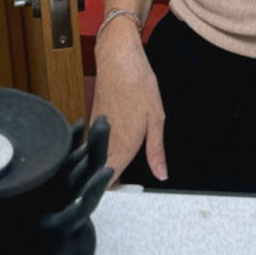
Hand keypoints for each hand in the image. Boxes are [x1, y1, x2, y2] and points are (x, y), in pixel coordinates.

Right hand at [90, 20, 166, 185]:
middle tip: (126, 186)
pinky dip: (102, 152)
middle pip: (101, 173)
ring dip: (105, 167)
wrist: (119, 59)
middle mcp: (106, 142)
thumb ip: (156, 151)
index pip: (111, 181)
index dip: (117, 192)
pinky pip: (95, 146)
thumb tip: (161, 174)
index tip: (128, 195)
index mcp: (123, 145)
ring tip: (121, 171)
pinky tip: (114, 149)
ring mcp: (97, 132)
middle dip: (109, 182)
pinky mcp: (94, 122)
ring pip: (96, 160)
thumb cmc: (139, 84)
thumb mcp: (157, 119)